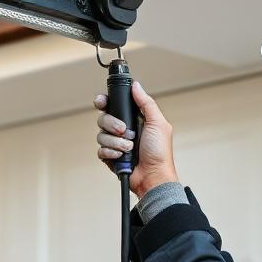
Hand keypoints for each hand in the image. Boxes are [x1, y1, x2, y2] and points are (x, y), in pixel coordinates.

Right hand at [94, 81, 178, 197]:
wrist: (154, 176)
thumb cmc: (160, 152)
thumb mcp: (158, 123)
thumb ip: (146, 103)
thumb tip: (136, 86)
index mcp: (133, 119)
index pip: (113, 105)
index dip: (104, 102)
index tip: (102, 102)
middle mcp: (123, 129)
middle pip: (103, 118)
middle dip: (112, 124)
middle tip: (124, 131)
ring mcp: (116, 143)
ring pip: (101, 134)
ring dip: (115, 141)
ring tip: (129, 148)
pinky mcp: (110, 156)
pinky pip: (100, 150)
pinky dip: (111, 153)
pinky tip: (121, 156)